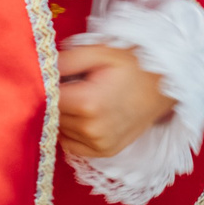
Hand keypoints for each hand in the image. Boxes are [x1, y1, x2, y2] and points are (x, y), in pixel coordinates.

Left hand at [57, 42, 174, 158]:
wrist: (163, 87)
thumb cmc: (132, 65)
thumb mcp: (100, 52)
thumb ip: (66, 59)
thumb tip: (39, 68)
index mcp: (88, 103)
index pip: (46, 98)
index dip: (46, 84)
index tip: (53, 74)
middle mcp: (91, 130)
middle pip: (52, 114)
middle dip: (56, 99)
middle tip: (73, 82)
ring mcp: (98, 145)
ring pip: (60, 129)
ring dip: (64, 114)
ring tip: (82, 97)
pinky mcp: (103, 153)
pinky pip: (70, 143)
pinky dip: (72, 130)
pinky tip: (85, 114)